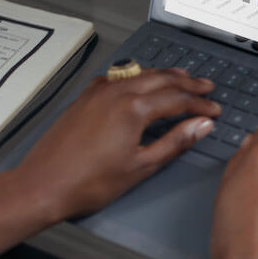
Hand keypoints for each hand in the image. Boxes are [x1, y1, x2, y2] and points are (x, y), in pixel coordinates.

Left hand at [10, 68, 220, 222]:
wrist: (43, 184)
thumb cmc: (90, 183)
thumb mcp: (141, 166)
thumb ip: (174, 142)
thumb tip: (201, 125)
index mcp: (133, 108)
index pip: (177, 99)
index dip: (199, 104)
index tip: (214, 110)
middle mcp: (116, 92)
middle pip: (161, 79)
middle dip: (187, 83)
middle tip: (206, 88)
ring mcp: (98, 92)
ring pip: (138, 74)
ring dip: (163, 75)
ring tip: (181, 78)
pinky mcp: (84, 98)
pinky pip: (117, 78)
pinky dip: (136, 77)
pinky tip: (139, 82)